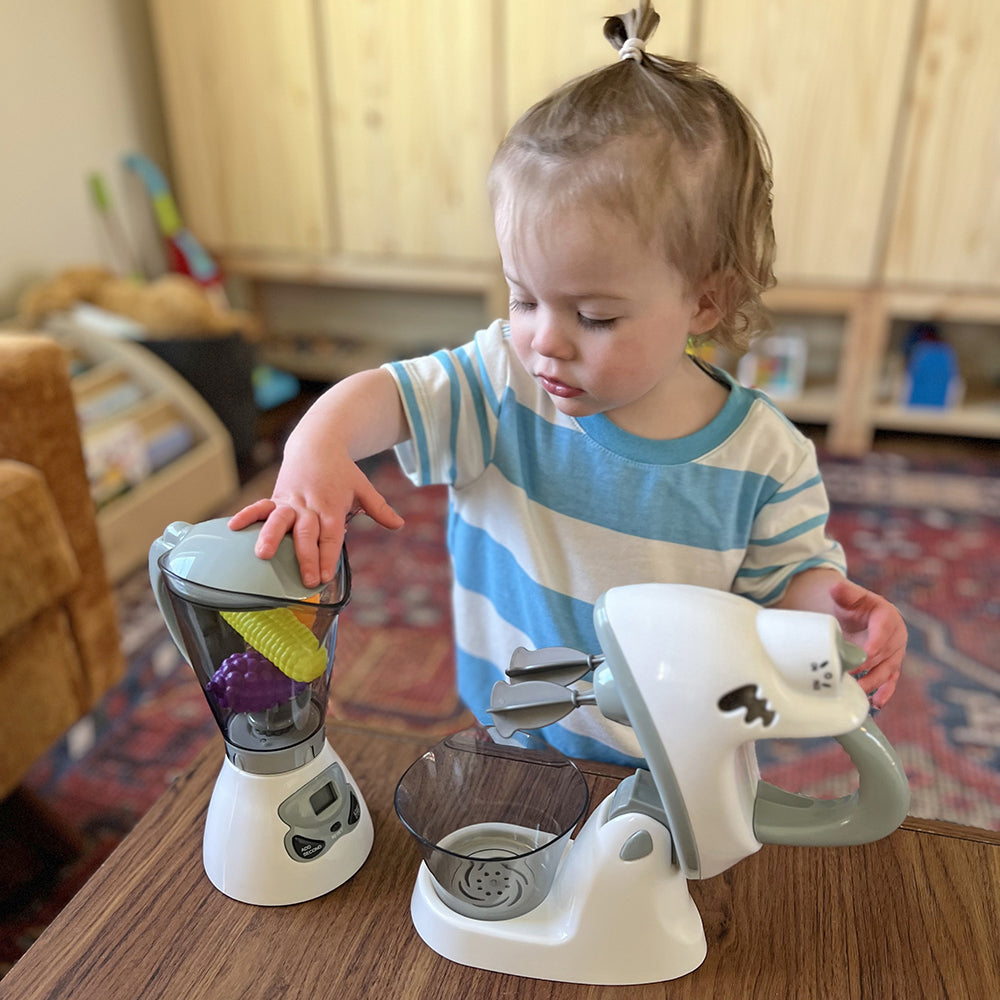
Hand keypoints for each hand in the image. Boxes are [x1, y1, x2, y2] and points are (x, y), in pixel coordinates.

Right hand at [228, 447, 403, 587]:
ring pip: (279, 519)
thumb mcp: (363, 487)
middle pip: (307, 533)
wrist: (317, 443)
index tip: (325, 577)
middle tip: (305, 580)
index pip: (331, 536)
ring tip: (262, 555)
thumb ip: (379, 508)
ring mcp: (290, 501)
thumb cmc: (342, 471)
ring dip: (270, 536)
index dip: (328, 556)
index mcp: (332, 507)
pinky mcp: (275, 497)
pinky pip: (259, 506)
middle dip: (306, 557)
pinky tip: (232, 527)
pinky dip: (247, 515)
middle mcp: (310, 506)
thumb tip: (399, 525)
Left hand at [828, 578, 906, 708]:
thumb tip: (835, 588)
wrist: (857, 616)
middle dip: (866, 666)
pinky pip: (890, 682)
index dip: (875, 643)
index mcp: (888, 617)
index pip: (883, 631)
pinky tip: (876, 703)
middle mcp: (896, 637)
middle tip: (848, 675)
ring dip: (873, 683)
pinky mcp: (890, 667)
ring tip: (858, 692)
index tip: (864, 654)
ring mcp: (894, 654)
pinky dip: (884, 692)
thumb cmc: (854, 605)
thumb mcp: (849, 596)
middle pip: (883, 655)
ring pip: (886, 671)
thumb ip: (844, 592)